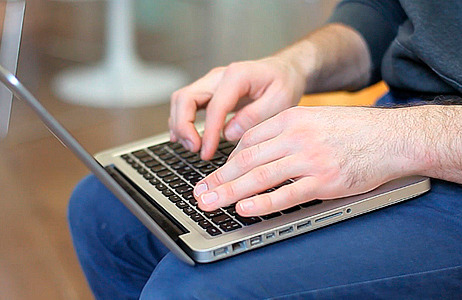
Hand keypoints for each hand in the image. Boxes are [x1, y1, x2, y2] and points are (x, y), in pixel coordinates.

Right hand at [169, 57, 306, 160]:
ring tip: (192, 147)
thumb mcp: (280, 100)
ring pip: (181, 101)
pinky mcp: (208, 93)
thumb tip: (229, 133)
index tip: (207, 152)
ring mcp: (210, 84)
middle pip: (185, 98)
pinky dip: (182, 122)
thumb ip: (255, 116)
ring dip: (180, 125)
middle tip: (194, 149)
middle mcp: (217, 77)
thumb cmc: (284, 83)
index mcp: (236, 75)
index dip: (208, 132)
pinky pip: (186, 105)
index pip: (214, 106)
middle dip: (183, 126)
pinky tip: (186, 139)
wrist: (284, 71)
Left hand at [193, 106, 417, 215]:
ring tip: (210, 202)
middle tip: (200, 191)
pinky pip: (286, 194)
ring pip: (259, 177)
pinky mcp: (324, 181)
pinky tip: (244, 209)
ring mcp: (310, 160)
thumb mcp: (314, 118)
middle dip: (218, 177)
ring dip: (230, 192)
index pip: (248, 140)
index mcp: (291, 118)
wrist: (392, 137)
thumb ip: (285, 131)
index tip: (216, 174)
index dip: (228, 160)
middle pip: (246, 159)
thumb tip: (255, 150)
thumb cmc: (352, 129)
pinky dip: (262, 203)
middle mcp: (296, 137)